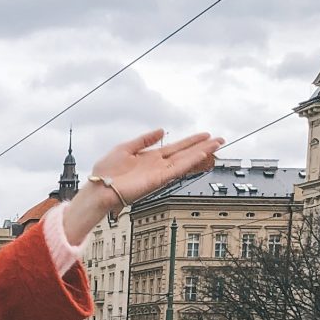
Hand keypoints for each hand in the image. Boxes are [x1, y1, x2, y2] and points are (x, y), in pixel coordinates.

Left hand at [63, 129, 224, 245]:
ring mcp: (159, 173)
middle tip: (221, 139)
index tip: (206, 135)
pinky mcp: (157, 180)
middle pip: (185, 154)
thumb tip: (161, 130)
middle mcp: (158, 166)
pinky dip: (190, 162)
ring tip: (217, 144)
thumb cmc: (106, 172)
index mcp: (151, 158)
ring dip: (202, 152)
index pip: (176, 148)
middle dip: (203, 146)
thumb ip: (144, 139)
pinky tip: (202, 154)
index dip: (191, 141)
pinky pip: (177, 169)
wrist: (98, 188)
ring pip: (185, 161)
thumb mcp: (125, 148)